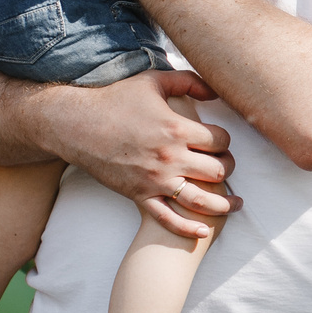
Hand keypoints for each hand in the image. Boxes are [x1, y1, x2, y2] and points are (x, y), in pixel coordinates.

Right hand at [59, 69, 239, 237]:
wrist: (76, 126)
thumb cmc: (116, 100)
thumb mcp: (153, 81)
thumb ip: (189, 80)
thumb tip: (216, 91)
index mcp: (177, 129)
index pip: (221, 141)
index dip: (226, 141)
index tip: (220, 142)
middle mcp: (170, 158)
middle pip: (218, 171)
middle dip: (228, 168)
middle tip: (226, 165)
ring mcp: (155, 180)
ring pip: (201, 200)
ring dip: (223, 204)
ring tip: (235, 205)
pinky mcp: (139, 196)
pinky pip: (168, 218)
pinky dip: (188, 229)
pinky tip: (203, 231)